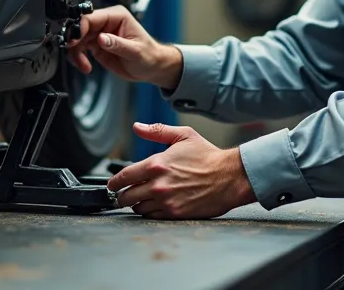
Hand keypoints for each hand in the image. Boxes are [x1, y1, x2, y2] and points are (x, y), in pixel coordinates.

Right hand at [66, 5, 182, 90]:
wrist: (152, 67)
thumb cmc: (149, 55)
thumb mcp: (135, 51)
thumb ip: (117, 44)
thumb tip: (101, 38)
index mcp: (116, 16)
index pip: (90, 17)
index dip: (79, 28)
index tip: (74, 41)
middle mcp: (106, 22)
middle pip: (79, 27)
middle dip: (74, 42)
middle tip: (75, 55)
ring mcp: (99, 34)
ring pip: (76, 39)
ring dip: (75, 53)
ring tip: (83, 64)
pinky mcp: (96, 46)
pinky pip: (79, 49)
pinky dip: (78, 58)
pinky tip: (85, 66)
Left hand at [108, 122, 256, 219]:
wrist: (230, 177)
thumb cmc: (208, 156)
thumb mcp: (183, 135)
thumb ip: (157, 131)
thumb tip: (137, 127)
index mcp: (156, 164)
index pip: (123, 177)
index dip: (114, 182)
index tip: (112, 185)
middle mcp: (158, 184)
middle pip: (126, 197)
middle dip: (123, 196)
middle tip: (125, 194)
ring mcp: (166, 201)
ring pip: (138, 209)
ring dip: (137, 205)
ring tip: (143, 199)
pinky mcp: (175, 214)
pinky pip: (152, 217)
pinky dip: (151, 212)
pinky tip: (156, 205)